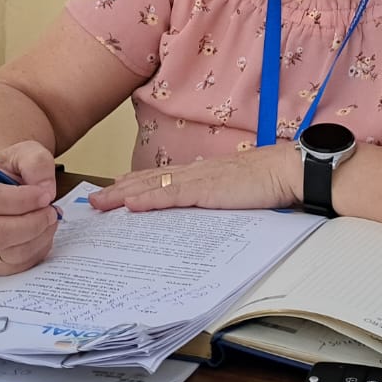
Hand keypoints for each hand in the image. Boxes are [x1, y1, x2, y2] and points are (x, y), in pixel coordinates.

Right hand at [0, 140, 59, 274]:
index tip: (45, 195)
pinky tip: (41, 234)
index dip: (21, 200)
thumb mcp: (25, 153)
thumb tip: (45, 189)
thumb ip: (37, 163)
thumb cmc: (10, 171)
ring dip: (38, 238)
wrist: (3, 187)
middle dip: (32, 224)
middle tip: (52, 212)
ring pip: (7, 254)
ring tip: (49, 220)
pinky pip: (14, 267)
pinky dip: (36, 252)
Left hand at [87, 144, 299, 213]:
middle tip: (94, 200)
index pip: (161, 179)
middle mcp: (195, 173)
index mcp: (202, 173)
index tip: (115, 191)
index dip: (135, 184)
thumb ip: (216, 198)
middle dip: (118, 190)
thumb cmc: (270, 181)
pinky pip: (170, 195)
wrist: (288, 170)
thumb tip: (204, 211)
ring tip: (100, 203)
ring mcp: (198, 180)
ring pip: (152, 186)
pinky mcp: (206, 189)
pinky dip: (148, 199)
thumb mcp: (235, 191)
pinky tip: (130, 204)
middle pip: (148, 180)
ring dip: (123, 195)